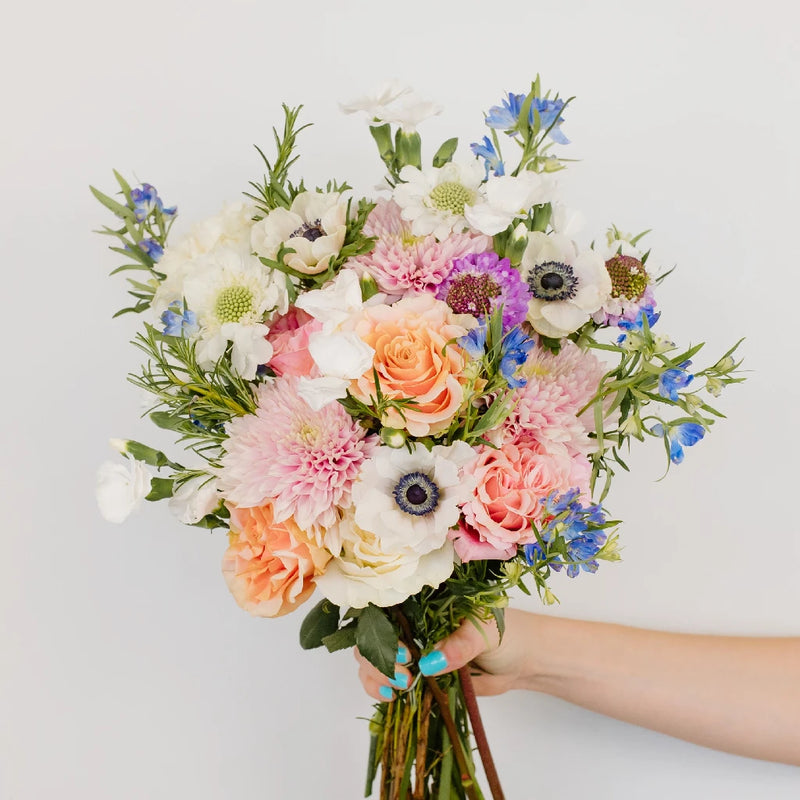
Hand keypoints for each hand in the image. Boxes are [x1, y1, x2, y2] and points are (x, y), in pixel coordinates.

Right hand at [354, 609, 531, 700]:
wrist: (525, 661)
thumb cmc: (508, 633)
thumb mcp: (485, 632)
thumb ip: (459, 645)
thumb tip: (429, 663)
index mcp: (426, 603)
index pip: (389, 609)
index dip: (383, 629)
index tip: (402, 652)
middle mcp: (414, 624)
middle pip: (375, 636)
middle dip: (378, 658)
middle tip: (403, 675)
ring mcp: (414, 650)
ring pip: (375, 659)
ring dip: (375, 675)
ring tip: (397, 689)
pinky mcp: (419, 674)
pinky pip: (388, 680)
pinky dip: (380, 689)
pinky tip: (390, 698)